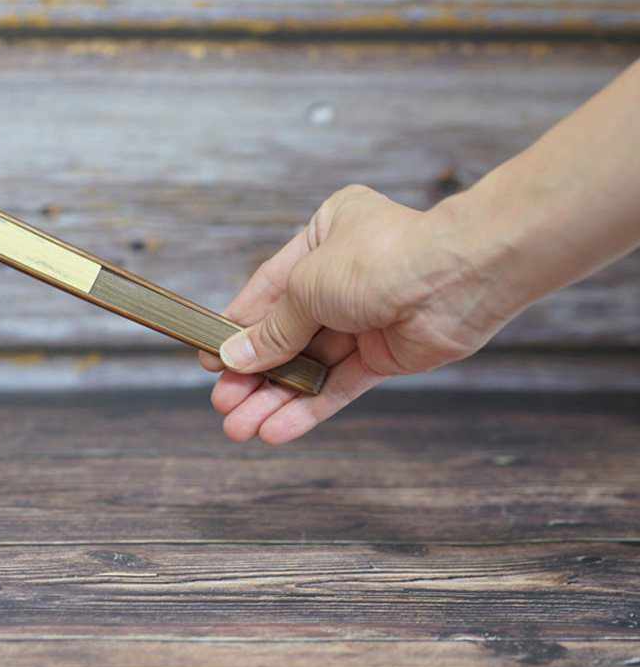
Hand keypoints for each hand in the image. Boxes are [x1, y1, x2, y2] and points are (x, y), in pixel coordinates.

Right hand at [200, 184, 512, 444]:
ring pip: (310, 363)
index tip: (209, 356)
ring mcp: (365, 316)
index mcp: (322, 237)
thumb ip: (273, 328)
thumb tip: (236, 356)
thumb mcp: (307, 286)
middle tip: (222, 403)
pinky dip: (309, 406)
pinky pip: (340, 383)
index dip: (238, 325)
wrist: (457, 279)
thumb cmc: (380, 259)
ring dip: (275, 396)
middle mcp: (342, 275)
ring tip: (237, 428)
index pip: (268, 288)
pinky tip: (276, 430)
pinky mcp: (386, 353)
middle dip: (253, 371)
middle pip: (287, 331)